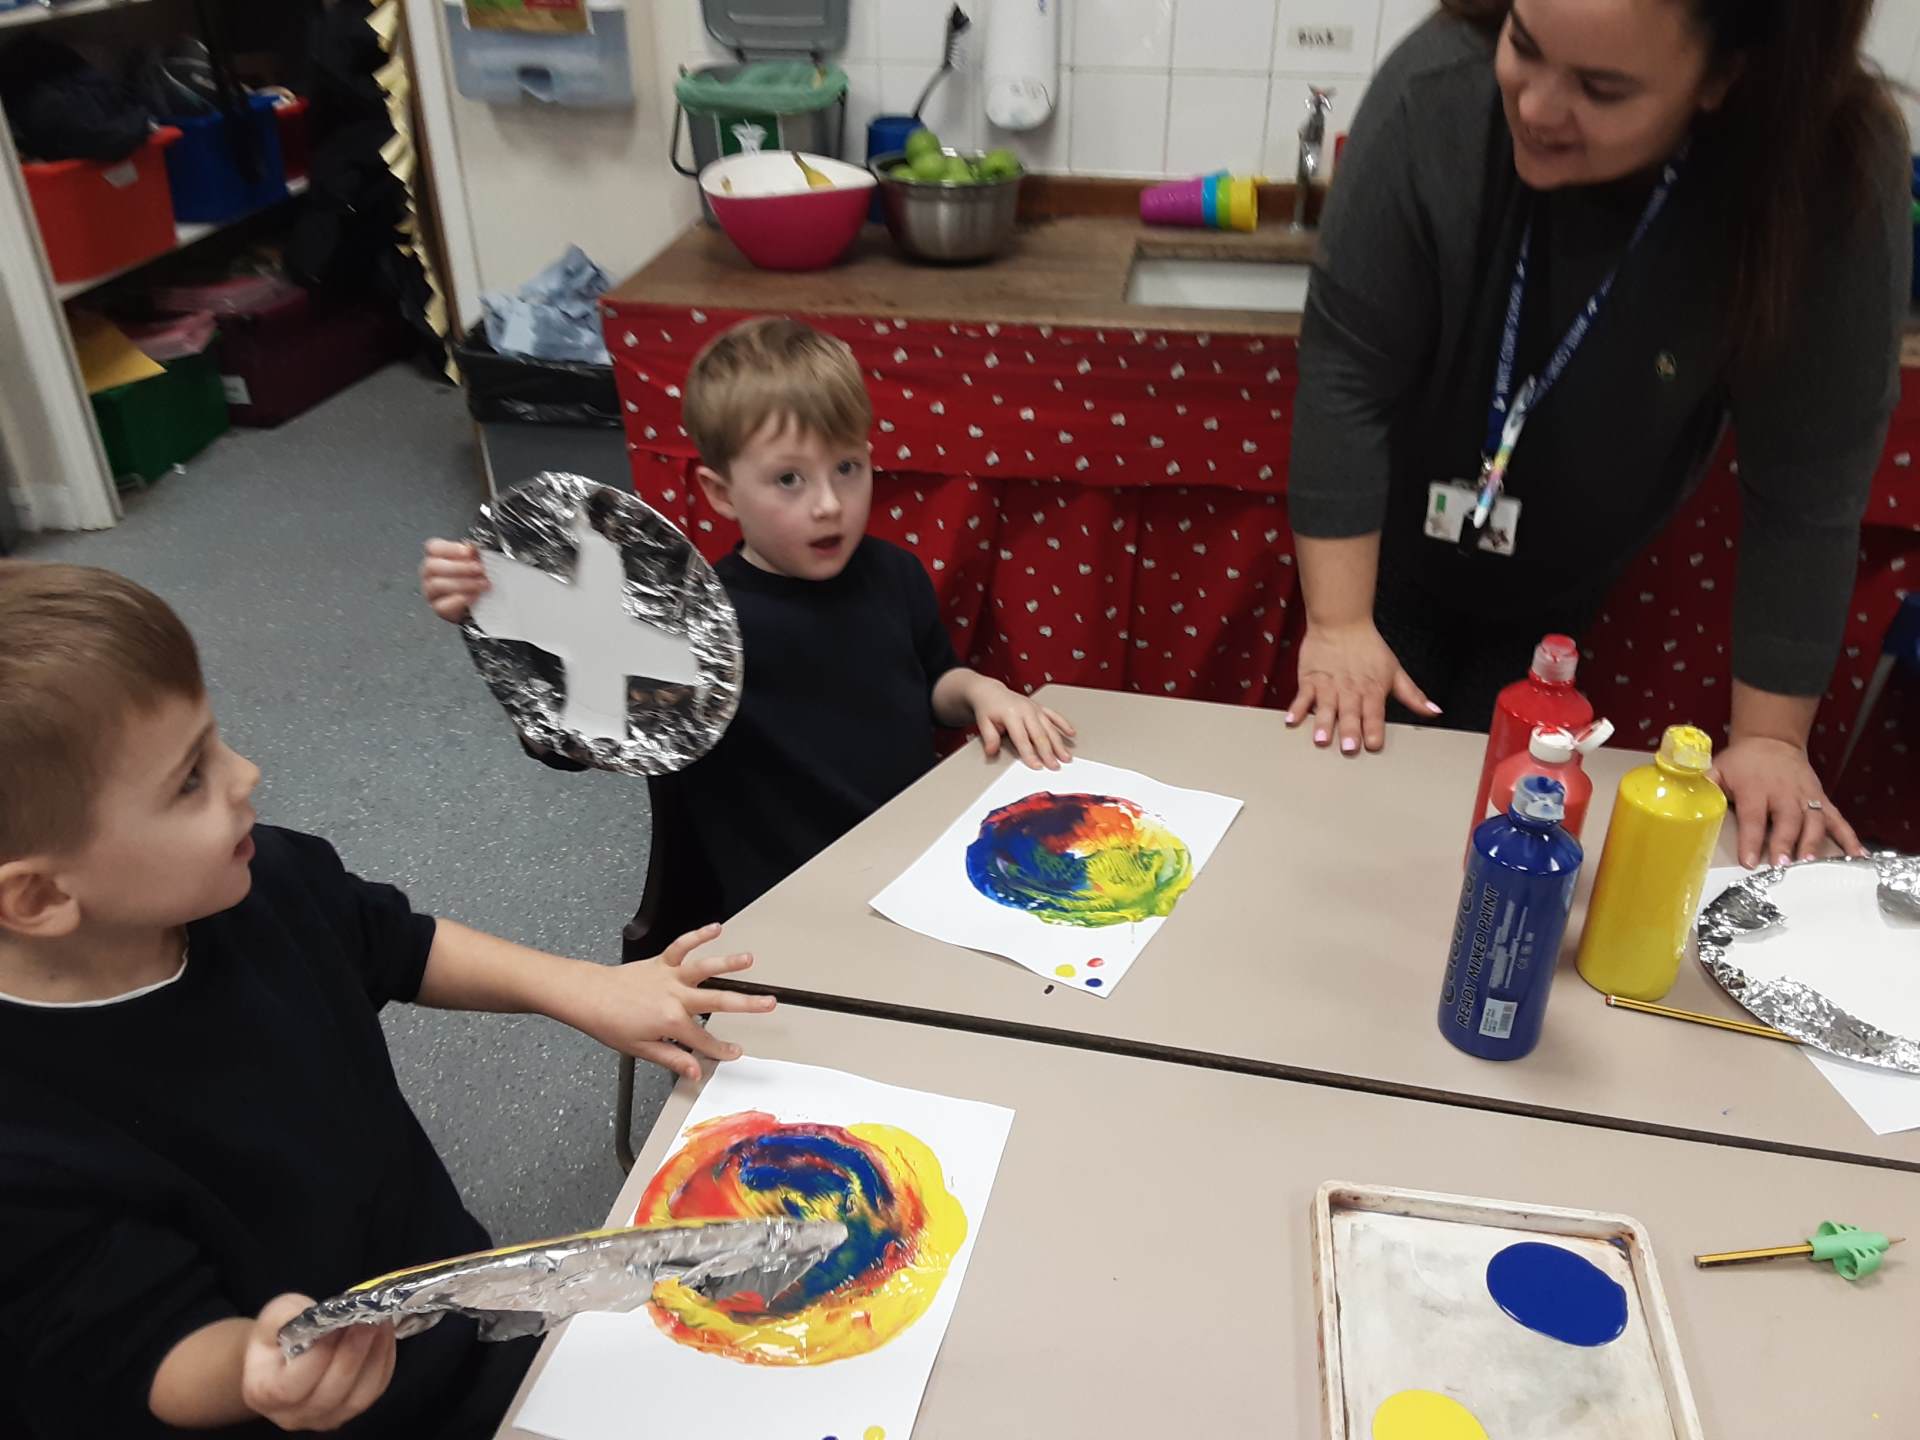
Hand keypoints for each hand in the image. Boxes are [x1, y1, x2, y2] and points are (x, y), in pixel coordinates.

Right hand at [242, 1295, 394, 1431]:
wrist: (282, 1356)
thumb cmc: (278, 1335)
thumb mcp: (275, 1316)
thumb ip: (289, 1315)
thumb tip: (324, 1316)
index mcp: (265, 1392)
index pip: (294, 1383)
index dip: (321, 1352)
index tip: (339, 1321)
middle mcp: (291, 1415)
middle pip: (331, 1391)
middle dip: (354, 1351)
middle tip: (371, 1318)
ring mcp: (322, 1419)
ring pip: (358, 1397)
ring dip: (375, 1356)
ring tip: (382, 1323)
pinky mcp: (347, 1412)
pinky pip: (373, 1392)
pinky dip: (384, 1363)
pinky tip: (385, 1336)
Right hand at [420, 539, 488, 622]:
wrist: (480, 603)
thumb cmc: (475, 578)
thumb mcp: (477, 562)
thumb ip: (474, 553)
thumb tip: (472, 547)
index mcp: (437, 557)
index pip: (433, 547)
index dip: (450, 549)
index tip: (469, 552)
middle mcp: (430, 574)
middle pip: (432, 566)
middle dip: (459, 567)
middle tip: (479, 569)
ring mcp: (431, 592)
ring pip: (437, 585)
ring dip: (463, 584)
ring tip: (481, 584)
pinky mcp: (438, 609)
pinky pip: (442, 606)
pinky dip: (459, 601)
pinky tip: (473, 597)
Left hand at [567, 924, 775, 1080]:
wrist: (588, 997)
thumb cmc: (611, 1023)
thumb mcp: (642, 1050)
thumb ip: (673, 1058)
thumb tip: (695, 1071)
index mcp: (671, 1023)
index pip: (704, 1041)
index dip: (721, 1050)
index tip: (734, 1053)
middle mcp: (675, 997)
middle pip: (717, 1002)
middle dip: (746, 1005)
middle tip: (768, 1004)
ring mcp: (670, 977)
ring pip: (704, 968)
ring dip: (728, 963)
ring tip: (749, 960)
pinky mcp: (661, 962)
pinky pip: (682, 946)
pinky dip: (698, 935)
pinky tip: (715, 928)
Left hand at [972, 684, 1074, 769]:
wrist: (991, 692)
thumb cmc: (988, 708)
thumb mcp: (983, 723)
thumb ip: (989, 738)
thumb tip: (992, 752)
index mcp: (1011, 714)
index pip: (1022, 739)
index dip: (1030, 754)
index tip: (1037, 766)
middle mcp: (1026, 710)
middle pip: (1039, 735)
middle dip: (1048, 753)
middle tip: (1055, 766)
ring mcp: (1034, 708)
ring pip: (1050, 728)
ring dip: (1059, 743)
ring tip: (1066, 757)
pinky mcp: (1040, 707)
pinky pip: (1054, 716)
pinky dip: (1064, 724)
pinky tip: (1071, 733)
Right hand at [1285, 620, 1439, 753]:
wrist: (1341, 622)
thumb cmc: (1368, 648)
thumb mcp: (1395, 670)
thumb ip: (1413, 695)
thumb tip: (1433, 711)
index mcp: (1372, 689)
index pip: (1374, 712)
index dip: (1374, 728)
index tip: (1373, 744)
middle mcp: (1350, 690)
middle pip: (1350, 713)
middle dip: (1349, 731)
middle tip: (1348, 748)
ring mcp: (1328, 685)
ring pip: (1326, 707)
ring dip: (1323, 724)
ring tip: (1321, 739)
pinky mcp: (1309, 680)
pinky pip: (1302, 696)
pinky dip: (1297, 708)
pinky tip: (1292, 721)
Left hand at [1711, 736, 1863, 867]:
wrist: (1772, 740)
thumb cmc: (1742, 762)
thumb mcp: (1719, 768)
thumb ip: (1706, 784)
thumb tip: (1685, 796)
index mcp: (1756, 789)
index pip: (1753, 817)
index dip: (1751, 839)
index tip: (1749, 861)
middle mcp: (1784, 793)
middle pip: (1787, 821)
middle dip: (1786, 844)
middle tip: (1782, 866)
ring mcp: (1806, 797)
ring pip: (1814, 822)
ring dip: (1813, 844)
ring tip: (1811, 865)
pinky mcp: (1821, 800)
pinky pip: (1838, 819)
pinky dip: (1850, 837)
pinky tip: (1857, 855)